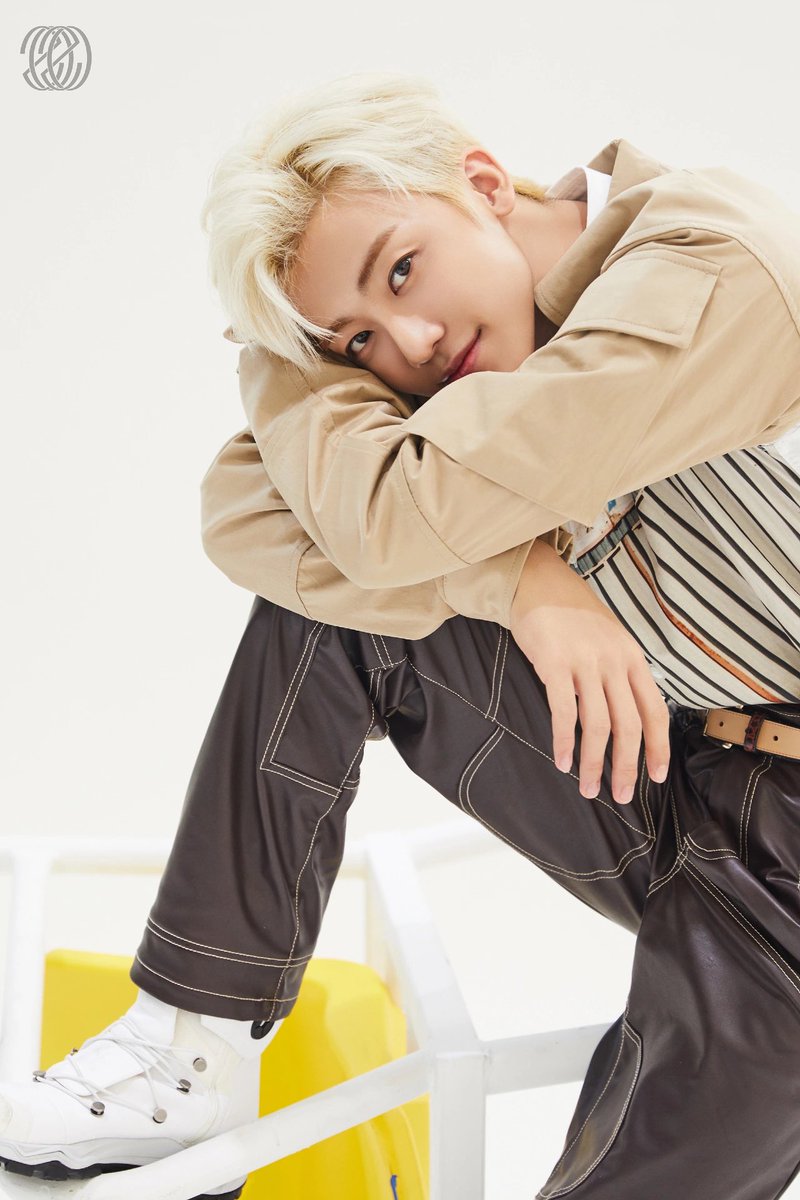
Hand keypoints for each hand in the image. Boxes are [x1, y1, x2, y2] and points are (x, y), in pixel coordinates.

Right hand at [510, 537, 669, 803]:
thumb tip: (629, 716)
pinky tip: (561, 760)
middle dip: (626, 766)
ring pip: (598, 725)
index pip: (655, 711)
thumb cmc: (572, 615)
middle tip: (620, 795)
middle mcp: (614, 662)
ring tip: (588, 787)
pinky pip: (564, 711)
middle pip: (629, 726)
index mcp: (632, 659)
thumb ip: (621, 673)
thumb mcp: (610, 639)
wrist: (539, 582)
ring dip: (593, 762)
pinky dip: (564, 741)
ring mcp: (585, 662)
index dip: (658, 748)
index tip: (655, 777)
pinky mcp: (555, 664)